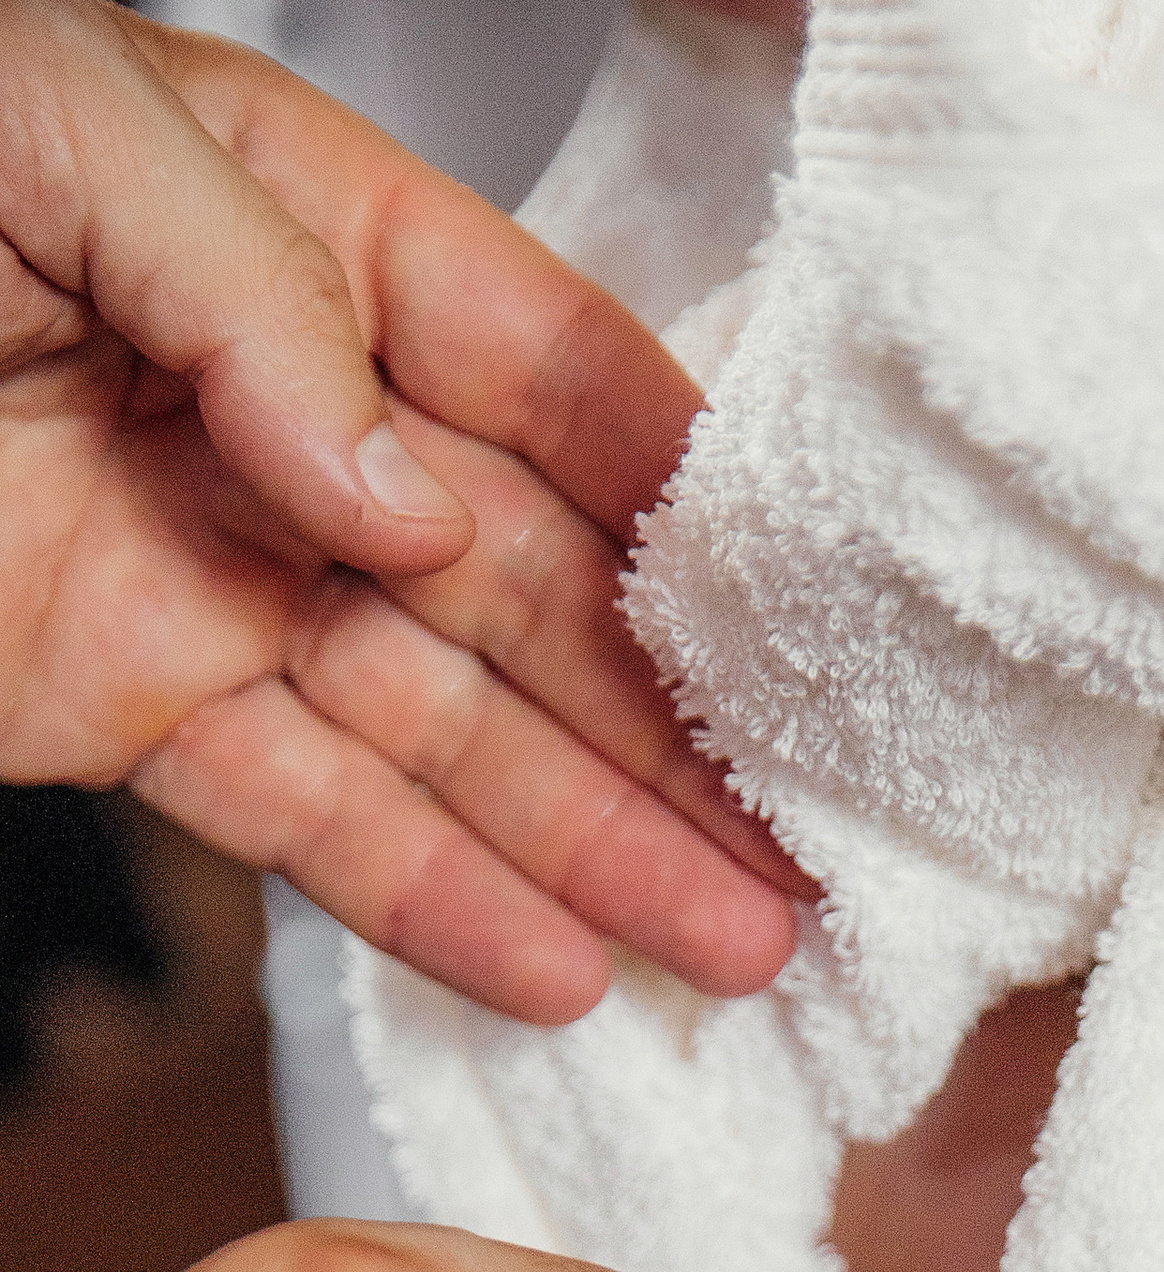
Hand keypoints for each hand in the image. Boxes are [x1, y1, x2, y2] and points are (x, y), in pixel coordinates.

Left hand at [0, 0, 803, 1018]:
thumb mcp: (39, 133)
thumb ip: (257, 296)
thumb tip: (410, 498)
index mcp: (283, 231)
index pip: (530, 364)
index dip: (673, 487)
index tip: (803, 605)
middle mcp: (273, 414)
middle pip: (522, 584)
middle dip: (673, 722)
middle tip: (813, 846)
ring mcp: (210, 571)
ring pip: (444, 728)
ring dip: (599, 844)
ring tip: (742, 947)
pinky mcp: (131, 705)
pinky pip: (309, 818)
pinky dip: (433, 904)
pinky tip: (561, 973)